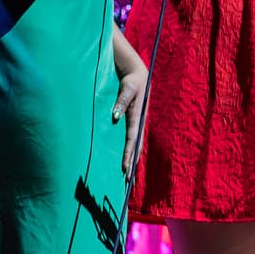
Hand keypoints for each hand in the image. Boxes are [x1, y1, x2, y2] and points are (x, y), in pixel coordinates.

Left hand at [114, 55, 148, 174]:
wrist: (137, 73)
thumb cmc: (131, 79)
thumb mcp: (127, 87)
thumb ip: (122, 102)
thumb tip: (115, 117)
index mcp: (138, 116)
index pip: (132, 140)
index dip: (128, 155)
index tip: (124, 169)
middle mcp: (139, 122)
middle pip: (135, 147)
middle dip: (131, 163)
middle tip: (127, 180)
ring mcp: (136, 122)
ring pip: (135, 144)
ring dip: (131, 158)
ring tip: (127, 174)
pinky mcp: (132, 120)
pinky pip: (132, 138)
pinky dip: (130, 149)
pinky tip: (126, 158)